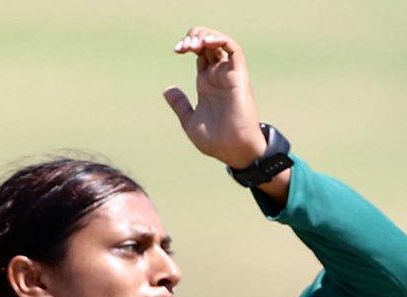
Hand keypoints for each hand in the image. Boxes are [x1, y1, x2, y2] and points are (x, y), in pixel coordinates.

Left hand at [164, 29, 265, 167]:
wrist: (234, 151)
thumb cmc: (216, 141)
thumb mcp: (190, 122)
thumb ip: (180, 105)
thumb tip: (167, 90)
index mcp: (207, 84)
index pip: (199, 53)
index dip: (188, 44)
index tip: (177, 50)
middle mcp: (218, 76)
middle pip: (208, 43)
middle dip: (194, 37)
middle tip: (182, 47)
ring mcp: (229, 75)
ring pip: (220, 42)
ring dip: (205, 36)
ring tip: (192, 44)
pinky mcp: (239, 77)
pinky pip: (234, 50)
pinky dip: (221, 40)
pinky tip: (207, 42)